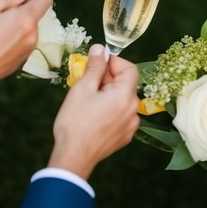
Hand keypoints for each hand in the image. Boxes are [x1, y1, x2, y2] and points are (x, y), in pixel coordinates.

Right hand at [0, 0, 52, 110]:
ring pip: (28, 30)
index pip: (46, 0)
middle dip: (21, 12)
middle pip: (35, 15)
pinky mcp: (21, 61)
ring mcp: (28, 51)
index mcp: (27, 20)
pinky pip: (22, 43)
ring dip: (16, 26)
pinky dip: (13, 40)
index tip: (15, 1)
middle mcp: (33, 36)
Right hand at [48, 45, 138, 179]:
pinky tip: (94, 115)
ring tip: (89, 100)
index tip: (97, 65)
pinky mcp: (124, 137)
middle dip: (108, 79)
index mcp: (126, 96)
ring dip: (109, 94)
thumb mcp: (82, 89)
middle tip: (88, 83)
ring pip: (123, 99)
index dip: (114, 63)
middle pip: (126, 84)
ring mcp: (130, 126)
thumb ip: (95, 67)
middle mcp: (134, 110)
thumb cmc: (75, 122)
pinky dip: (111, 109)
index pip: (130, 69)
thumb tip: (100, 49)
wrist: (73, 158)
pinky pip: (121, 115)